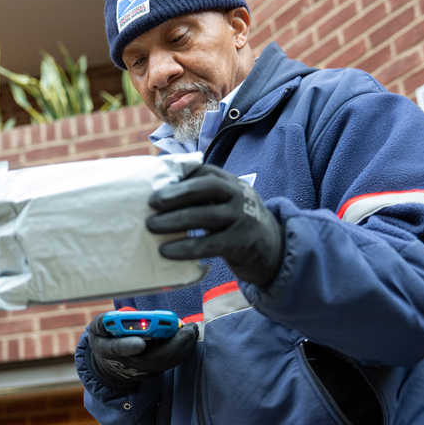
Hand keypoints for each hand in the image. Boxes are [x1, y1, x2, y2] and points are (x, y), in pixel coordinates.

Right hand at [86, 313, 198, 389]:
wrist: (112, 367)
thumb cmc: (105, 341)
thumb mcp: (96, 330)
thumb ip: (103, 322)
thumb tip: (113, 318)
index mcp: (110, 351)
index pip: (118, 349)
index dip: (128, 346)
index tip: (139, 342)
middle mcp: (129, 363)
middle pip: (152, 357)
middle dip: (172, 344)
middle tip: (187, 328)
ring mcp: (144, 369)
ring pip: (165, 361)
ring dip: (182, 346)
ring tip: (192, 330)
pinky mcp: (156, 370)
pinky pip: (171, 362)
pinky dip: (183, 350)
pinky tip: (189, 336)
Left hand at [146, 164, 284, 286]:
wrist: (273, 249)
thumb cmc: (235, 223)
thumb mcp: (225, 202)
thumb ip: (202, 195)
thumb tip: (158, 194)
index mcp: (231, 182)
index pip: (205, 173)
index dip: (180, 178)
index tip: (156, 187)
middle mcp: (239, 195)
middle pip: (207, 189)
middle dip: (177, 194)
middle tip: (150, 203)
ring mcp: (243, 218)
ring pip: (206, 216)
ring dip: (175, 221)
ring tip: (151, 227)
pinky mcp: (242, 243)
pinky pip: (210, 244)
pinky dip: (186, 248)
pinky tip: (166, 251)